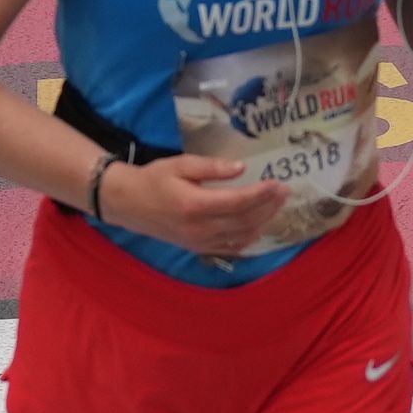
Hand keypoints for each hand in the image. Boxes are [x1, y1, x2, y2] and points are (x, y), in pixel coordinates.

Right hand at [106, 151, 280, 257]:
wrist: (127, 204)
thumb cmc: (154, 179)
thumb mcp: (180, 164)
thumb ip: (211, 167)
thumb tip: (241, 168)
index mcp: (195, 205)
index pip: (238, 202)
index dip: (261, 194)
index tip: (278, 183)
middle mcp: (200, 228)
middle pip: (245, 220)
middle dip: (268, 206)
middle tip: (285, 192)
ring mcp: (199, 242)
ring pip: (241, 235)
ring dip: (263, 221)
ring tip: (277, 205)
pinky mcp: (198, 248)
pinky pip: (230, 247)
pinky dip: (248, 238)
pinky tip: (259, 227)